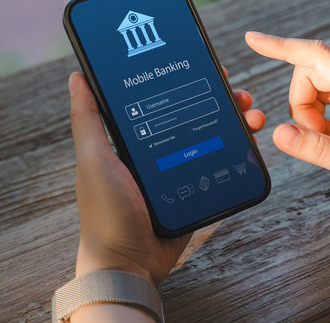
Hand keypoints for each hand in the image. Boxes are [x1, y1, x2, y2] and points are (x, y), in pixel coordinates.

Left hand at [68, 70, 264, 285]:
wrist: (130, 265)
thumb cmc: (106, 213)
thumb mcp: (94, 161)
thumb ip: (87, 120)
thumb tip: (77, 77)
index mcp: (131, 139)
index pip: (162, 98)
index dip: (183, 79)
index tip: (204, 65)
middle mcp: (157, 152)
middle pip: (194, 114)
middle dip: (219, 99)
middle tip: (237, 92)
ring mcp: (179, 171)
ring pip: (213, 136)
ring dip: (235, 121)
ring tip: (252, 116)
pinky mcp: (197, 191)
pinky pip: (221, 165)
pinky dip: (239, 151)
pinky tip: (252, 141)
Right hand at [245, 31, 329, 207]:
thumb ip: (320, 151)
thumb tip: (279, 133)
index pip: (318, 57)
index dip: (281, 47)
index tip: (252, 39)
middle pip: (312, 74)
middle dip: (301, 108)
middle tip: (321, 141)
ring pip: (318, 83)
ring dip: (312, 113)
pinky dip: (323, 114)